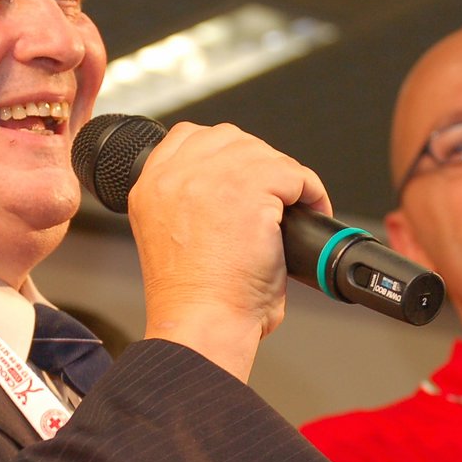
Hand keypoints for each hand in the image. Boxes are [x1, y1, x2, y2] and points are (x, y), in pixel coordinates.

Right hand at [128, 122, 327, 380]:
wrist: (201, 324)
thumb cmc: (193, 301)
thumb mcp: (171, 237)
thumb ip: (190, 202)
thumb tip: (233, 190)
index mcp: (150, 186)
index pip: (189, 137)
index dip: (226, 154)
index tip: (245, 176)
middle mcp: (174, 175)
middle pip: (231, 139)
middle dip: (259, 165)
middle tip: (276, 198)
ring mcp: (211, 178)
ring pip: (264, 154)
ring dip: (286, 179)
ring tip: (296, 207)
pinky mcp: (249, 190)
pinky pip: (293, 173)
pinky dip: (310, 191)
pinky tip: (310, 212)